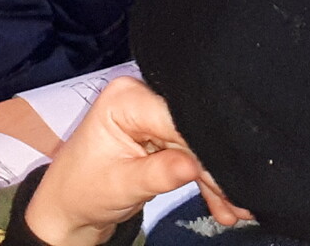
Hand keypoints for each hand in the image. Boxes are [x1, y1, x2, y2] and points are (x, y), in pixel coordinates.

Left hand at [24, 77, 249, 245]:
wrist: (67, 212)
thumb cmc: (81, 193)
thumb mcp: (119, 186)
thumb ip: (157, 174)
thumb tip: (195, 166)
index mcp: (126, 98)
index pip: (177, 117)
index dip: (205, 147)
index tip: (232, 175)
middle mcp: (143, 98)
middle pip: (192, 131)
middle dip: (215, 168)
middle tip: (241, 198)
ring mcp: (154, 117)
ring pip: (198, 146)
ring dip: (216, 179)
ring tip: (237, 209)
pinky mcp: (163, 136)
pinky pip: (193, 155)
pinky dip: (206, 180)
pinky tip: (225, 204)